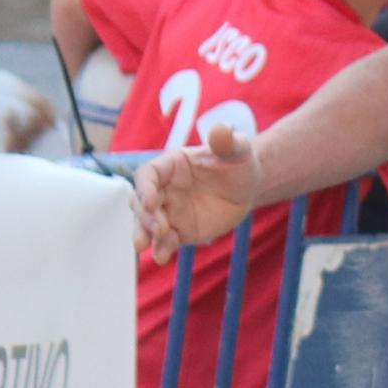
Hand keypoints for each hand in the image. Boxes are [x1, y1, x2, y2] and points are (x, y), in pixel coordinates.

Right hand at [131, 109, 260, 259]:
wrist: (246, 187)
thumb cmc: (237, 162)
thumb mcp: (237, 149)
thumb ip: (226, 142)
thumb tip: (220, 130)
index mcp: (171, 165)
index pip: (148, 174)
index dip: (145, 187)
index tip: (151, 202)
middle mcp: (163, 188)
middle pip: (140, 202)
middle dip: (144, 216)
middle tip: (159, 228)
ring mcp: (168, 211)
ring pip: (146, 224)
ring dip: (143, 234)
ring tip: (144, 246)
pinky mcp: (178, 231)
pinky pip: (165, 241)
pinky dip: (161, 249)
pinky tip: (162, 257)